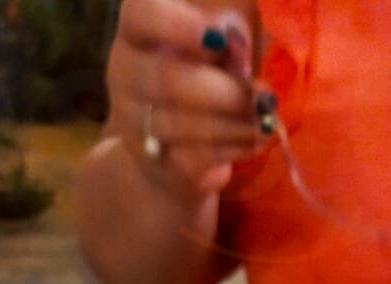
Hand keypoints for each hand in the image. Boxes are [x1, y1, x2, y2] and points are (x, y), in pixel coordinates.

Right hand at [107, 0, 266, 196]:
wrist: (172, 140)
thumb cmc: (200, 72)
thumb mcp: (217, 42)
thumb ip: (228, 37)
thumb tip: (238, 47)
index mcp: (136, 29)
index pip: (142, 15)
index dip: (177, 26)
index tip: (219, 39)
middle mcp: (124, 71)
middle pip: (167, 80)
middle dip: (226, 91)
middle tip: (264, 96)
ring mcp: (133, 120)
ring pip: (182, 125)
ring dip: (234, 124)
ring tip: (266, 121)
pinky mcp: (152, 161)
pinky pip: (192, 158)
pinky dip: (231, 149)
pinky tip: (255, 140)